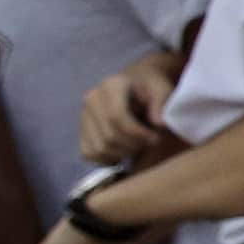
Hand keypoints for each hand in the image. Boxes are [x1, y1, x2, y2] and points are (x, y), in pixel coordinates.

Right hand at [78, 50, 180, 165]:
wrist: (136, 84)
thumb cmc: (152, 89)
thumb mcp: (162, 90)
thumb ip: (161, 104)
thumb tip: (159, 125)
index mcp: (110, 86)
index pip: (116, 117)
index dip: (137, 134)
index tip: (156, 138)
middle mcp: (91, 99)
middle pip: (109, 136)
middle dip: (134, 145)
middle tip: (151, 143)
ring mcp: (83, 116)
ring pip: (99, 149)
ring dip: (123, 154)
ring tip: (139, 145)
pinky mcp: (81, 131)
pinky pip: (89, 154)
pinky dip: (108, 159)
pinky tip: (125, 150)